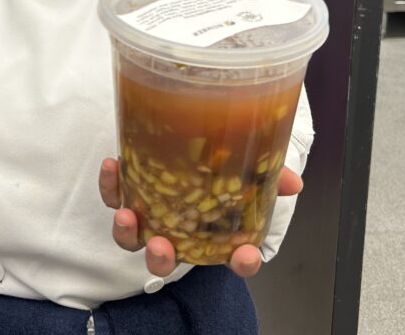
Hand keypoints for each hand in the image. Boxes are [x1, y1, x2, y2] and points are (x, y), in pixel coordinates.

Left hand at [99, 157, 303, 277]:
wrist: (184, 142)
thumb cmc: (215, 165)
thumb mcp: (246, 167)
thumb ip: (269, 173)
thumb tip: (294, 181)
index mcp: (211, 233)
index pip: (232, 259)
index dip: (241, 263)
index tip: (245, 257)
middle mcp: (176, 232)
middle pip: (167, 259)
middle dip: (162, 258)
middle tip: (162, 247)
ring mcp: (148, 217)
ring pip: (132, 239)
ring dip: (127, 232)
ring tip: (127, 214)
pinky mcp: (126, 194)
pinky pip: (114, 197)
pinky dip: (111, 186)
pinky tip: (113, 166)